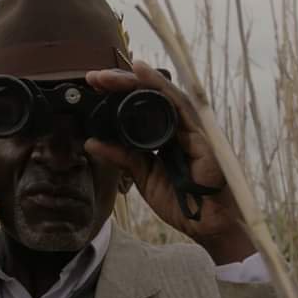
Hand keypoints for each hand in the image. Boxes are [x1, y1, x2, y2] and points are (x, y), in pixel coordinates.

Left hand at [85, 61, 255, 264]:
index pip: (140, 108)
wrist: (206, 225)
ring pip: (163, 94)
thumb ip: (122, 158)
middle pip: (149, 96)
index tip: (93, 87)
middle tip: (94, 77)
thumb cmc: (182, 202)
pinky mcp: (200, 134)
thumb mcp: (144, 177)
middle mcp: (178, 128)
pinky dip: (160, 87)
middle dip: (121, 84)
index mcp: (164, 136)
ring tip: (109, 75)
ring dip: (135, 81)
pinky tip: (142, 73)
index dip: (117, 95)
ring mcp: (190, 129)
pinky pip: (179, 105)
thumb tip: (91, 142)